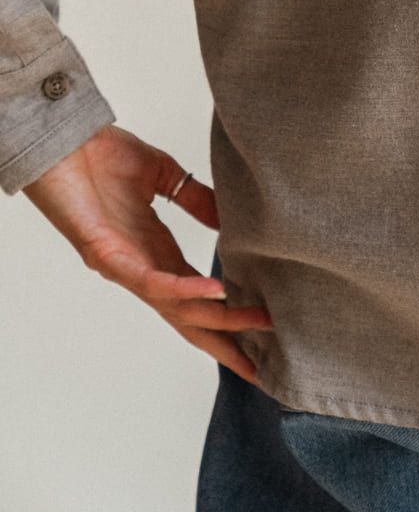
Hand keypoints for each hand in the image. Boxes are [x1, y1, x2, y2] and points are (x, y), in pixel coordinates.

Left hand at [21, 124, 273, 382]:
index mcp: (156, 252)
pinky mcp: (109, 257)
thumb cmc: (102, 158)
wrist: (63, 144)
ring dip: (218, 320)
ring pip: (177, 308)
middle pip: (190, 319)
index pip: (196, 297)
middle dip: (225, 343)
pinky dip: (185, 291)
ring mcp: (126, 268)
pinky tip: (216, 291)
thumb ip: (194, 197)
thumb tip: (227, 220)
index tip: (258, 336)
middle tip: (262, 367)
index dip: (226, 318)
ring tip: (257, 322)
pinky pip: (153, 282)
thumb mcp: (163, 176)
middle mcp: (143, 268)